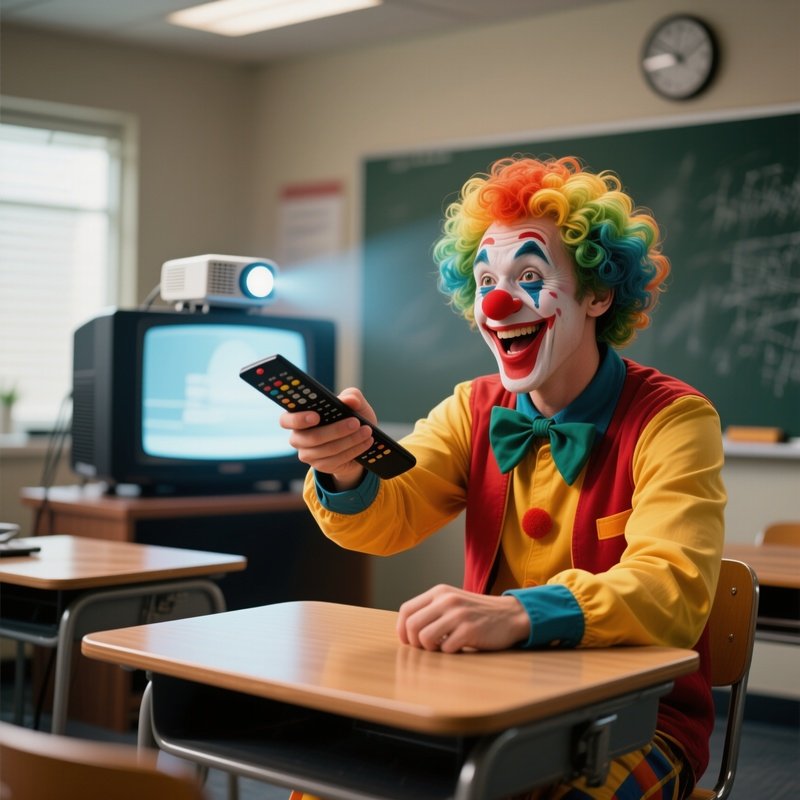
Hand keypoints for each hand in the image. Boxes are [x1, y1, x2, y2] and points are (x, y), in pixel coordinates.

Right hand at [279, 388, 375, 489]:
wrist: (359, 441)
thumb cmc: (351, 417)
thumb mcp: (354, 404)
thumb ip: (352, 396)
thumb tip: (349, 400)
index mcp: (299, 418)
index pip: (286, 420)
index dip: (298, 419)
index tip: (316, 416)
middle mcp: (299, 437)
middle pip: (312, 437)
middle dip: (336, 430)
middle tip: (356, 422)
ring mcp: (308, 454)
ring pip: (328, 449)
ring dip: (350, 440)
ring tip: (367, 431)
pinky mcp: (321, 466)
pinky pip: (337, 459)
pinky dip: (354, 450)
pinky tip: (366, 442)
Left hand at [396, 584, 529, 652]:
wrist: (510, 614)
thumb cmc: (477, 613)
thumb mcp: (452, 602)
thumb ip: (431, 610)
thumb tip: (406, 631)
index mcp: (439, 592)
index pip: (406, 610)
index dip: (402, 629)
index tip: (408, 641)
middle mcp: (446, 600)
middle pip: (412, 626)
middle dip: (415, 643)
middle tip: (427, 648)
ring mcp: (458, 614)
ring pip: (425, 638)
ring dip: (431, 649)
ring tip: (442, 647)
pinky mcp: (470, 630)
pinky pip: (446, 648)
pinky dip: (449, 652)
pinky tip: (459, 647)